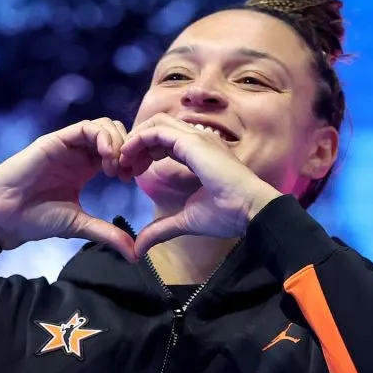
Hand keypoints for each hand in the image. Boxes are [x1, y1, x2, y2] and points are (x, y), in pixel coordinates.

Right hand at [0, 118, 138, 261]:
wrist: (4, 216)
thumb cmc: (36, 219)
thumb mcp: (80, 225)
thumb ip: (108, 234)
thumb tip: (135, 254)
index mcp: (85, 168)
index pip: (117, 152)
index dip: (130, 161)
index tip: (132, 180)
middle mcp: (77, 153)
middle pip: (115, 134)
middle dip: (128, 149)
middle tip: (127, 172)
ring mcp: (67, 145)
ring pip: (103, 126)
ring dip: (117, 142)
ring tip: (115, 167)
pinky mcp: (56, 140)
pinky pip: (85, 127)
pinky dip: (103, 137)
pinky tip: (106, 158)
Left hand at [119, 113, 281, 257]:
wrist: (251, 210)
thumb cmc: (228, 214)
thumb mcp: (186, 220)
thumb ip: (161, 229)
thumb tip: (140, 248)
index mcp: (200, 153)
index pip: (164, 140)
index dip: (144, 153)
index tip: (131, 174)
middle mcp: (198, 139)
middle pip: (157, 127)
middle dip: (136, 144)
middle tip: (121, 167)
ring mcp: (197, 137)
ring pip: (155, 124)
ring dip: (134, 140)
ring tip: (122, 162)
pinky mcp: (193, 142)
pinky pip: (157, 131)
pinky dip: (139, 140)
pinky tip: (128, 158)